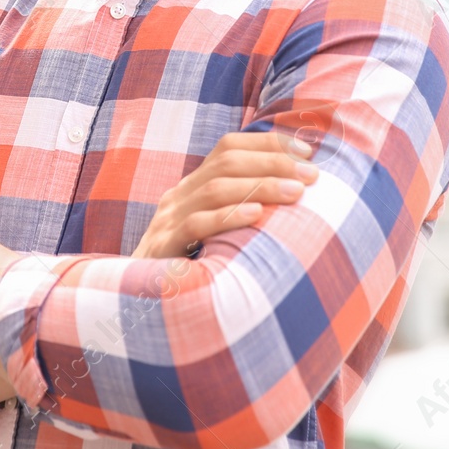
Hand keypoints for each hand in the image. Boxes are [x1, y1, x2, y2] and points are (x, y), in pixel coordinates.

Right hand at [132, 131, 318, 258]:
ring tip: (295, 193)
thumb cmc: (190, 270)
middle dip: (273, 163)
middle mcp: (179, 196)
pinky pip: (197, 225)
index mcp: (192, 186)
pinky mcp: (164, 247)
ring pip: (215, 188)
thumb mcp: (216, 233)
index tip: (307, 151)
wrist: (136, 305)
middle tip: (311, 176)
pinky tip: (257, 216)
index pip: (229, 147)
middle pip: (227, 162)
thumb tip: (298, 195)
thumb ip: (243, 211)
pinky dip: (229, 217)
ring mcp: (169, 219)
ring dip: (261, 186)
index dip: (269, 144)